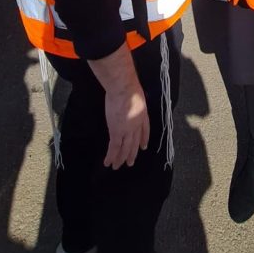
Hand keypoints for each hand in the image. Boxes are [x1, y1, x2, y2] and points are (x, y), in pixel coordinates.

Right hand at [88, 43, 149, 168]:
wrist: (124, 88)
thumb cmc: (128, 85)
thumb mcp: (136, 92)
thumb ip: (133, 97)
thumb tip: (128, 94)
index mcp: (143, 115)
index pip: (145, 130)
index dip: (143, 139)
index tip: (143, 146)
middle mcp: (137, 125)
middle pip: (134, 143)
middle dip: (132, 153)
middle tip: (130, 162)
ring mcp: (127, 130)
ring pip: (124, 148)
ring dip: (121, 158)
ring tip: (117, 166)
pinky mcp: (117, 132)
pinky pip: (114, 148)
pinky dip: (111, 156)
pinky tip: (108, 162)